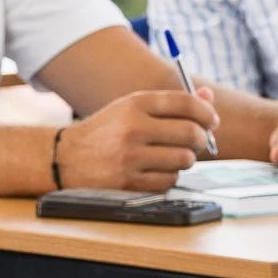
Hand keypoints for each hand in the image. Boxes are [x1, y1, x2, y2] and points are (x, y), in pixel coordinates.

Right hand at [56, 88, 214, 191]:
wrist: (65, 158)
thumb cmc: (107, 130)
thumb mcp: (132, 108)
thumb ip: (171, 103)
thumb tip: (208, 95)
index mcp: (135, 103)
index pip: (186, 103)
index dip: (207, 111)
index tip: (212, 120)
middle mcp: (133, 128)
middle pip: (191, 133)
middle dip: (202, 138)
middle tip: (200, 141)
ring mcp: (130, 157)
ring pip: (184, 160)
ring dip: (186, 159)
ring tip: (174, 155)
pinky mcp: (129, 183)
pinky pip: (169, 181)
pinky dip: (169, 176)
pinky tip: (157, 170)